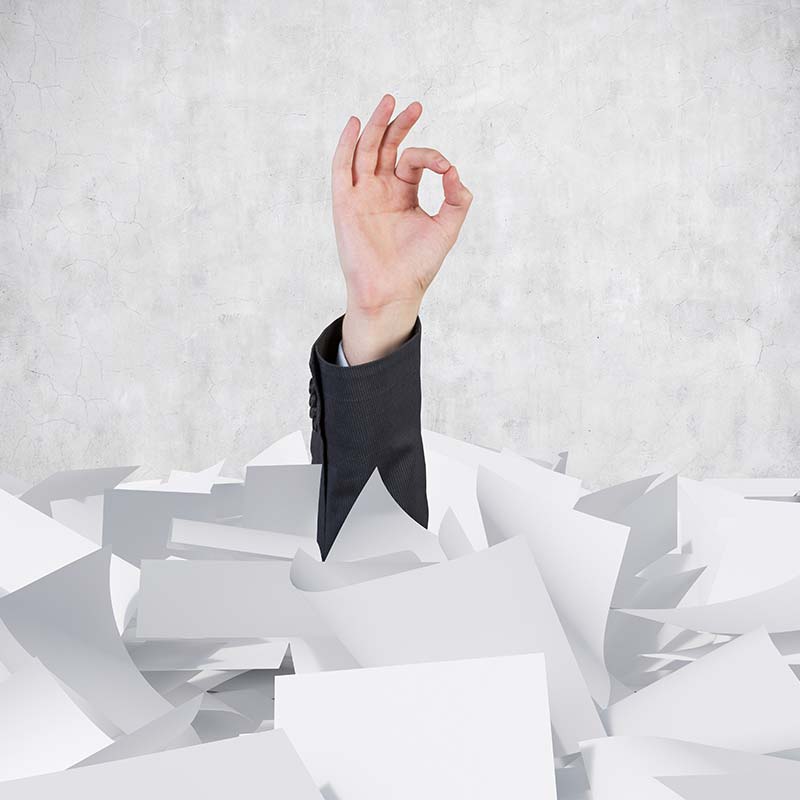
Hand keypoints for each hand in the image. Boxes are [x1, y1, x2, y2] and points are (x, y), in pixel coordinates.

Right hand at [331, 93, 472, 364]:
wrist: (393, 291)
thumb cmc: (418, 265)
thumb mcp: (446, 227)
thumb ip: (456, 199)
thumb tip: (453, 171)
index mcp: (402, 194)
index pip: (412, 161)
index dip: (430, 157)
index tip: (444, 169)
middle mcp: (380, 190)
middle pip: (386, 147)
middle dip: (399, 125)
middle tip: (415, 106)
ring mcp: (360, 195)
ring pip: (365, 151)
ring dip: (376, 126)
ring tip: (389, 101)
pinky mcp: (345, 204)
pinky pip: (342, 168)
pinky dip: (347, 145)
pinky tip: (356, 123)